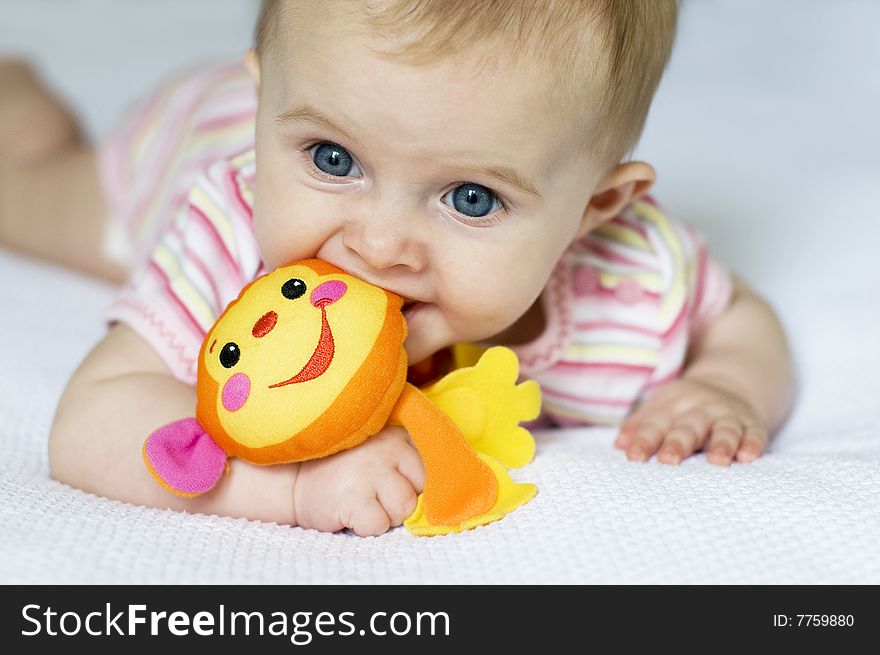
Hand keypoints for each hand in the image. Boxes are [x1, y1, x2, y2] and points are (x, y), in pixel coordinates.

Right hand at [292, 426, 424, 535]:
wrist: (296, 478)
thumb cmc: (346, 468)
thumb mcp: (381, 449)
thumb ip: (408, 459)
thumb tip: (440, 491)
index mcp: (398, 436)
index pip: (431, 469)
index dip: (414, 484)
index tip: (394, 481)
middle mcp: (387, 448)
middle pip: (421, 491)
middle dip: (402, 500)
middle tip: (375, 494)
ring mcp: (369, 472)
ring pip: (403, 509)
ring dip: (387, 514)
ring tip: (365, 502)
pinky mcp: (352, 497)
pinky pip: (379, 524)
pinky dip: (367, 526)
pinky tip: (352, 512)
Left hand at [614, 377, 769, 465]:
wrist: (732, 383)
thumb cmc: (687, 406)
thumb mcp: (661, 407)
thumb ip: (640, 425)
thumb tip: (619, 445)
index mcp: (674, 404)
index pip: (656, 423)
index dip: (644, 439)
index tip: (633, 457)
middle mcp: (701, 409)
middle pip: (688, 426)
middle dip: (678, 442)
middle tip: (668, 459)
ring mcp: (728, 416)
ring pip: (724, 429)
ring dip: (721, 443)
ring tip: (717, 460)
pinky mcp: (752, 424)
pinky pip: (754, 434)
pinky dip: (753, 444)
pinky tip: (749, 456)